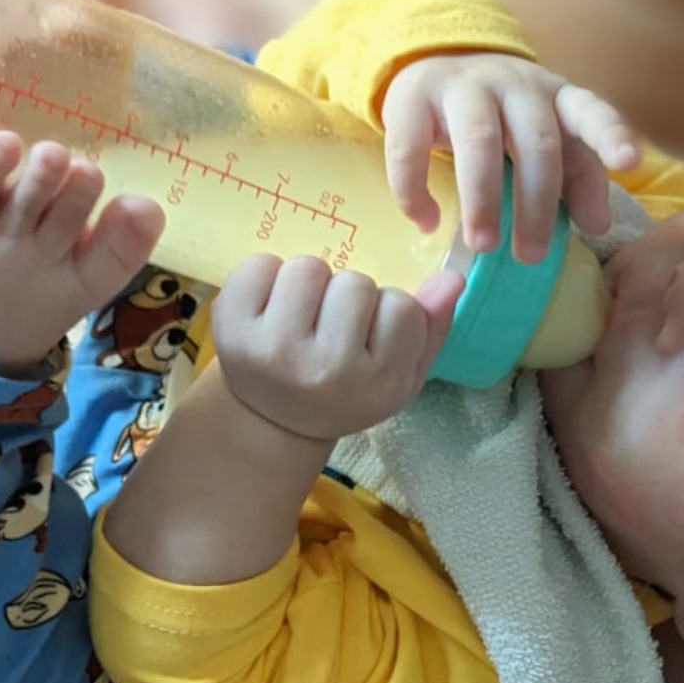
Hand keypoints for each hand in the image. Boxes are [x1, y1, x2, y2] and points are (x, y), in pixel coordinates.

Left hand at [212, 254, 462, 439]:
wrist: (273, 417)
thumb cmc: (347, 386)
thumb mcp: (400, 372)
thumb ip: (432, 327)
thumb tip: (452, 277)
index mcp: (374, 385)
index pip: (401, 306)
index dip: (386, 312)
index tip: (369, 339)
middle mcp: (325, 372)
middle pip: (355, 284)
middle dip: (346, 297)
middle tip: (330, 327)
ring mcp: (274, 351)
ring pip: (310, 268)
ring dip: (309, 284)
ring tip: (301, 315)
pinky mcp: (231, 329)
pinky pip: (261, 264)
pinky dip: (265, 276)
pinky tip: (268, 309)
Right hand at [380, 53, 639, 262]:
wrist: (435, 69)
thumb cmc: (502, 119)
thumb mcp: (545, 141)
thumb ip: (576, 178)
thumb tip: (596, 225)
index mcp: (556, 97)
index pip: (590, 112)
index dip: (610, 135)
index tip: (628, 163)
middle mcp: (515, 85)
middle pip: (536, 142)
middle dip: (536, 203)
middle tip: (530, 255)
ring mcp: (463, 87)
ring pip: (478, 142)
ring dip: (483, 199)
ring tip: (483, 245)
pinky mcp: (412, 98)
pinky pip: (412, 148)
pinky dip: (416, 191)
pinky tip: (426, 222)